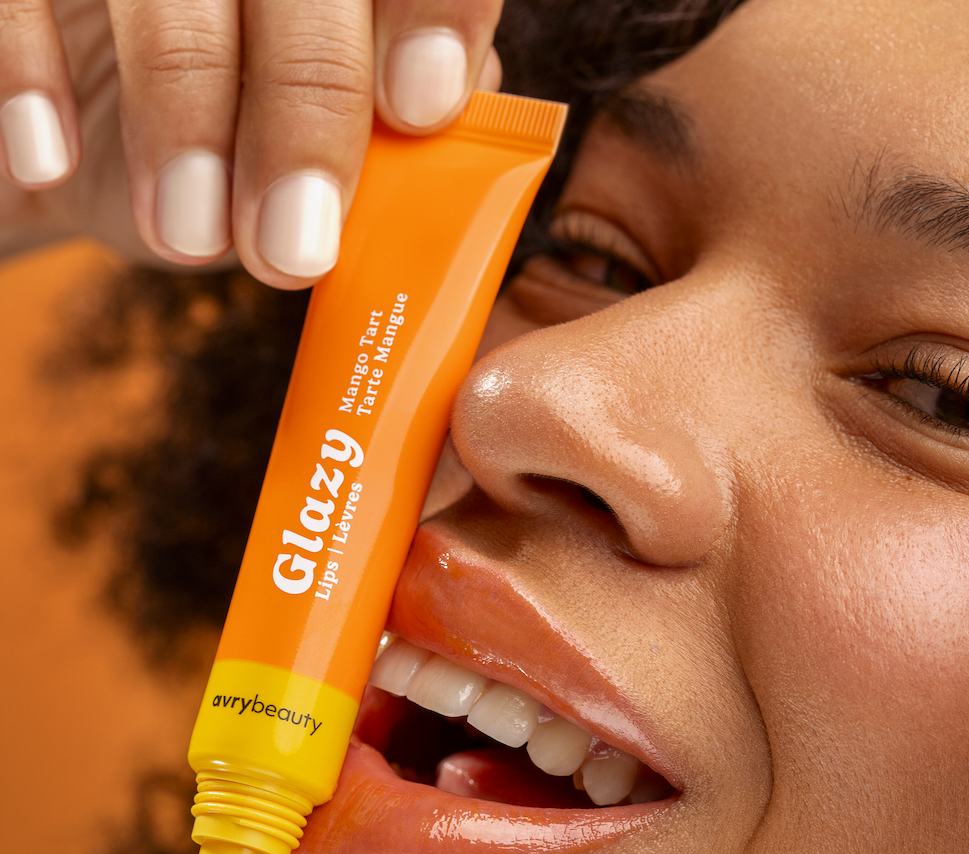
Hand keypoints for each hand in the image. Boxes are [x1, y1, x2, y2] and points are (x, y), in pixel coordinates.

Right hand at [0, 0, 503, 285]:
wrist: (85, 145)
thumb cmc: (233, 152)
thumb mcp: (320, 154)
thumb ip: (401, 138)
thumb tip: (454, 125)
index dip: (433, 11)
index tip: (419, 108)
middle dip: (304, 102)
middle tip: (293, 243)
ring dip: (181, 106)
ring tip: (188, 233)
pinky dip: (29, 70)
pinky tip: (53, 159)